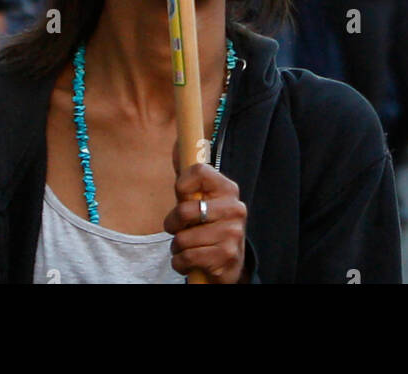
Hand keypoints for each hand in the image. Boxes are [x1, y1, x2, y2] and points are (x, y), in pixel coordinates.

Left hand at [164, 162, 247, 283]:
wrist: (229, 262)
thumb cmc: (207, 224)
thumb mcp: (200, 198)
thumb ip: (188, 174)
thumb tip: (175, 144)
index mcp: (227, 188)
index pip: (198, 170)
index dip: (181, 185)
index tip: (181, 197)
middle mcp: (235, 208)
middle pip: (184, 210)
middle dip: (172, 223)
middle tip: (178, 228)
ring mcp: (232, 233)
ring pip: (182, 239)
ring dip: (177, 247)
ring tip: (188, 246)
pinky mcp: (226, 256)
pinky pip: (186, 258)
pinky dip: (181, 263)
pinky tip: (191, 260)